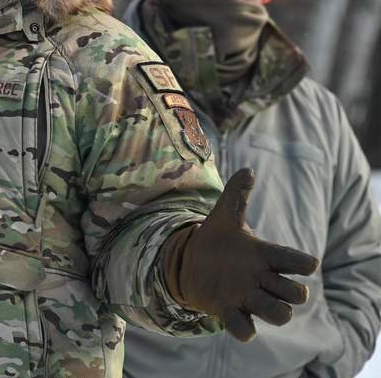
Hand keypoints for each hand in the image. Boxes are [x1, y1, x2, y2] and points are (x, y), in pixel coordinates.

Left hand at [160, 167, 319, 341]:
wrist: (191, 263)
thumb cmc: (216, 240)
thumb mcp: (223, 216)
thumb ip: (236, 195)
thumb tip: (247, 170)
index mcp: (263, 255)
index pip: (291, 260)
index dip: (301, 263)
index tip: (307, 264)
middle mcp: (261, 279)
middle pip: (294, 294)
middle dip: (293, 293)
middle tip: (274, 282)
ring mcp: (247, 298)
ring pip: (276, 313)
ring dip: (275, 312)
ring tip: (257, 299)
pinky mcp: (228, 311)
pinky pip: (243, 328)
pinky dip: (242, 328)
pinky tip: (236, 319)